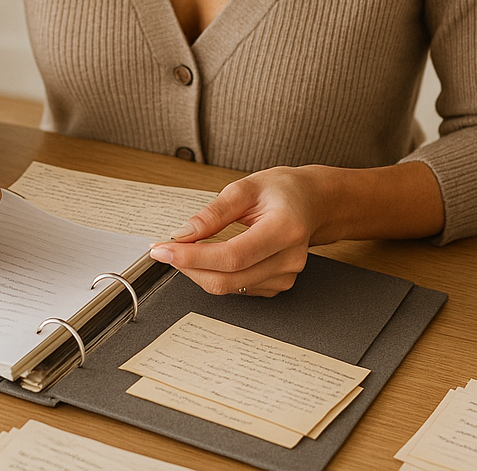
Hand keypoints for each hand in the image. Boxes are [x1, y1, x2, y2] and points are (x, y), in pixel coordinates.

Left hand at [148, 167, 323, 296]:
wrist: (312, 202)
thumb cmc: (283, 190)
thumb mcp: (245, 187)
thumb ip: (213, 213)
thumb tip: (184, 234)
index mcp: (284, 229)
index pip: (232, 256)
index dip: (193, 257)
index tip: (164, 250)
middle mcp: (289, 258)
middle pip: (229, 279)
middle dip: (189, 267)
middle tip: (164, 250)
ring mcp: (286, 275)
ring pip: (230, 287)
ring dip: (200, 271)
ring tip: (185, 249)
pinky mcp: (278, 284)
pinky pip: (239, 288)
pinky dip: (216, 274)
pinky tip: (208, 257)